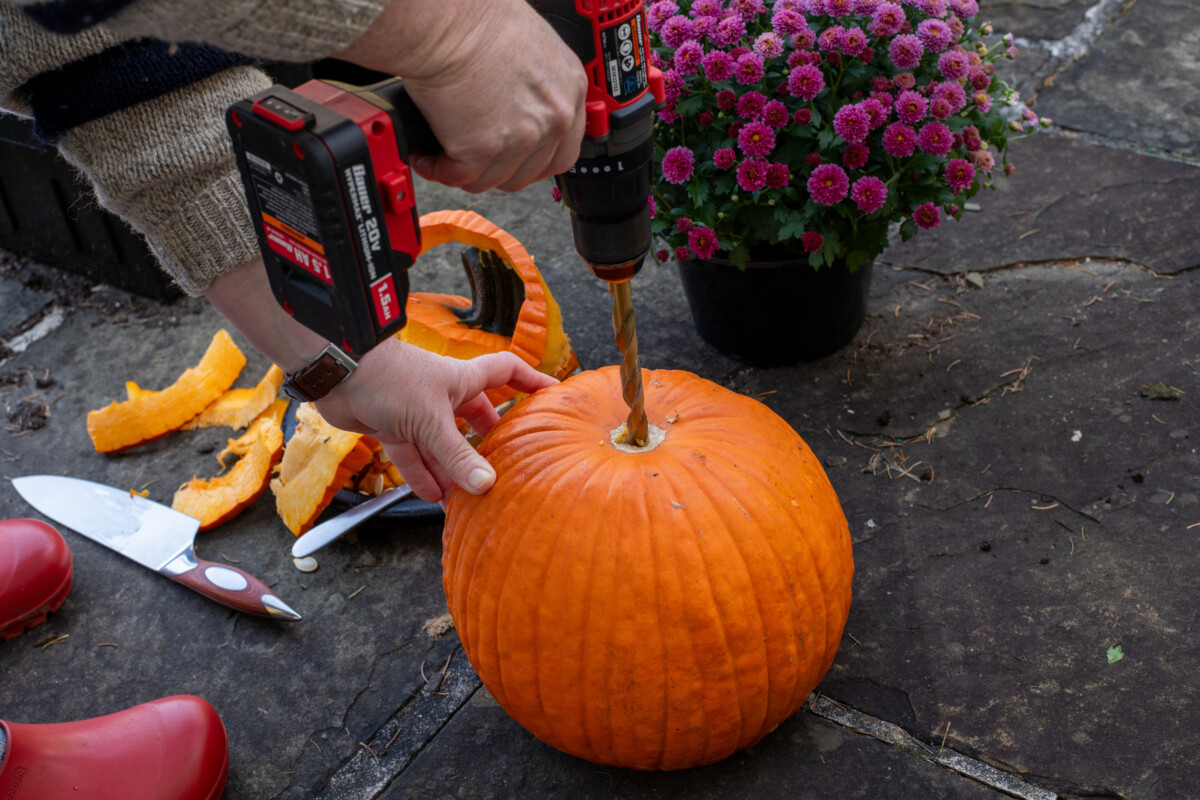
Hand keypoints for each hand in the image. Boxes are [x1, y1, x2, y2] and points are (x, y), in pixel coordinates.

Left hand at [204, 259, 557, 502]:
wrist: (338, 371)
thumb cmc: (389, 378)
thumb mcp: (431, 421)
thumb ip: (456, 456)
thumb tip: (485, 486)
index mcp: (461, 379)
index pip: (506, 373)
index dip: (530, 380)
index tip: (552, 394)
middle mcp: (442, 394)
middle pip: (474, 416)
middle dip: (488, 441)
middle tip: (505, 464)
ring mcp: (415, 410)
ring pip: (441, 444)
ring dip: (452, 469)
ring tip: (469, 497)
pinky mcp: (390, 425)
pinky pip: (413, 455)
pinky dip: (422, 475)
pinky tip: (434, 497)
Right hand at [333, 0, 586, 192]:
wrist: (445, 19)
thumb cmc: (475, 16)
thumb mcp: (530, 46)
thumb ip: (535, 84)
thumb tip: (519, 103)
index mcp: (569, 89)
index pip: (563, 150)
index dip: (533, 160)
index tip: (512, 159)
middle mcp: (554, 117)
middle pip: (528, 172)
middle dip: (497, 169)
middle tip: (473, 157)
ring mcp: (522, 137)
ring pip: (492, 179)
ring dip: (464, 171)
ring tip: (441, 153)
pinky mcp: (484, 149)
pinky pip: (460, 176)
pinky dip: (438, 169)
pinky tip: (426, 156)